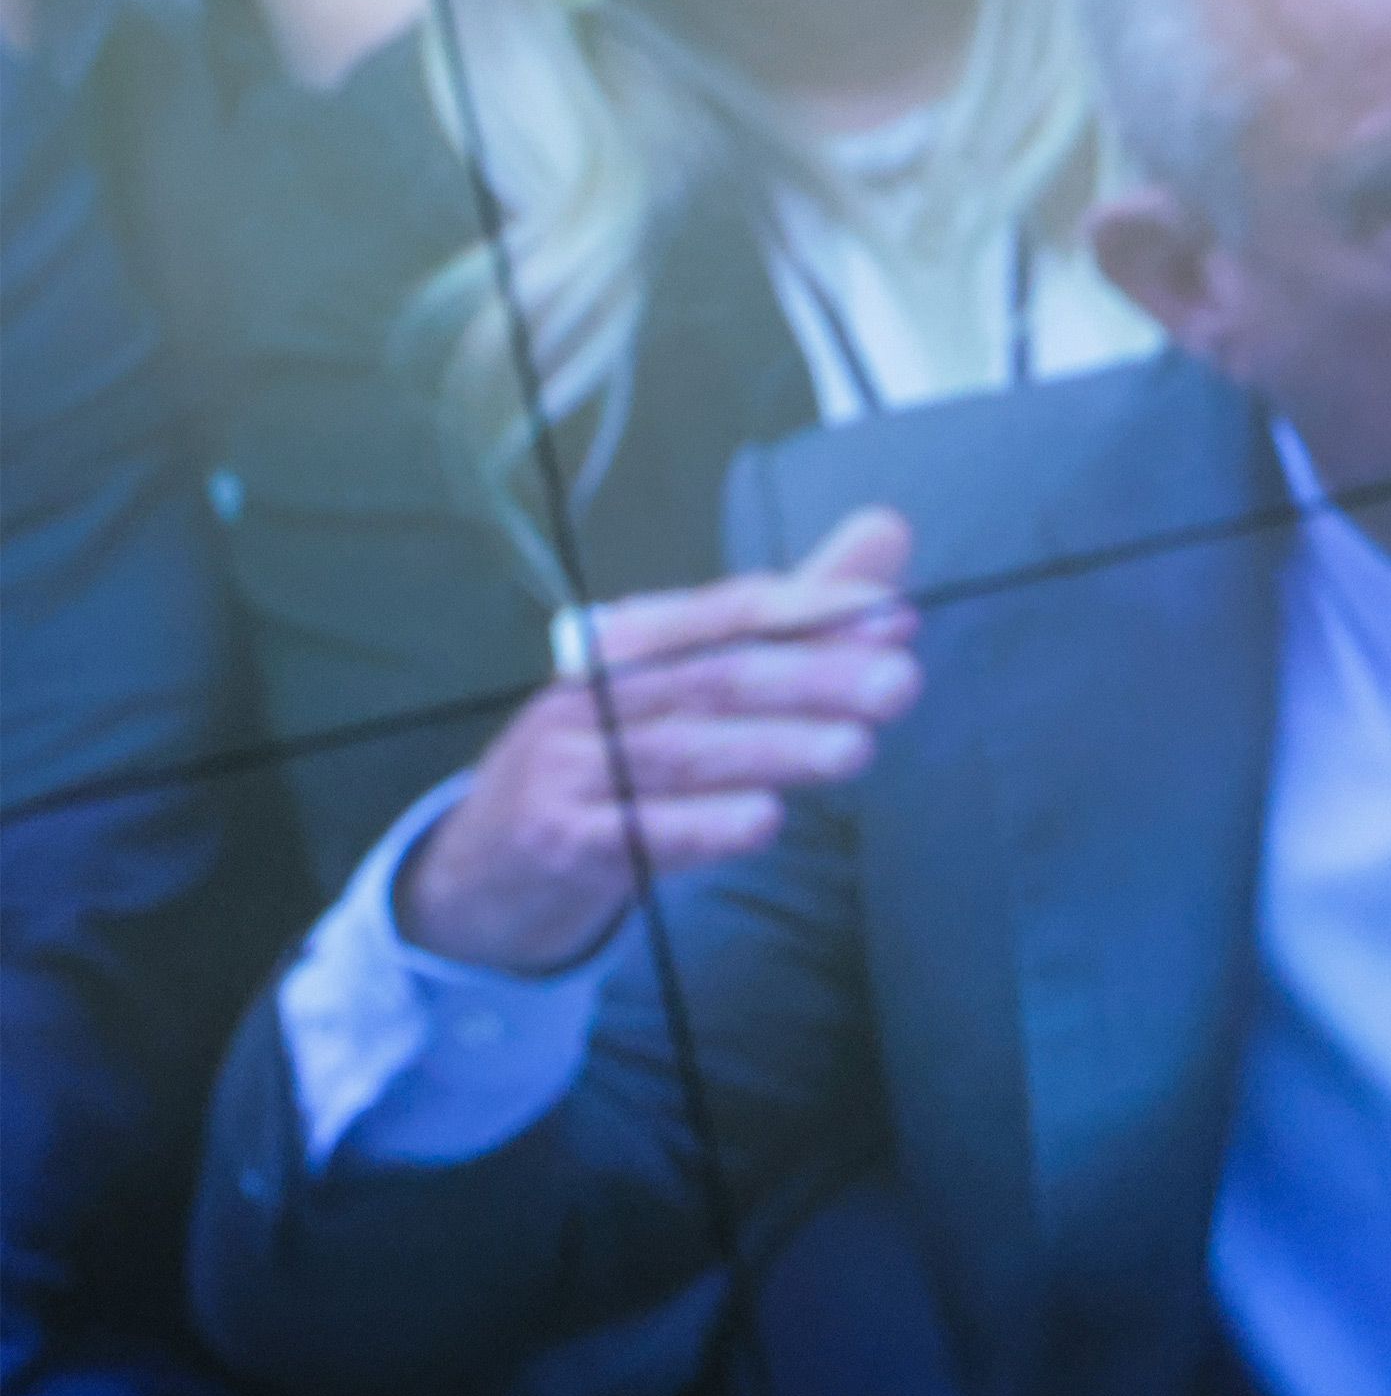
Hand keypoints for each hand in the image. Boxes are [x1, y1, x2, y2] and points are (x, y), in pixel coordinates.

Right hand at [397, 509, 921, 974]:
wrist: (489, 864)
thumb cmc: (612, 759)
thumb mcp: (687, 684)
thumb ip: (796, 616)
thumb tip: (890, 531)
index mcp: (631, 645)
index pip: (726, 614)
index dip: (808, 610)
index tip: (893, 614)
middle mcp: (597, 695)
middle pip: (715, 680)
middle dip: (811, 679)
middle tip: (897, 682)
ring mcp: (572, 767)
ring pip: (684, 754)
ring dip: (772, 749)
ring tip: (855, 749)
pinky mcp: (561, 841)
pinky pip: (637, 833)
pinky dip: (700, 827)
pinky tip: (764, 821)